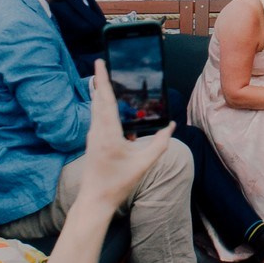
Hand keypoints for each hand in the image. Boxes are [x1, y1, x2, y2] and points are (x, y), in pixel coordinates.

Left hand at [71, 65, 175, 217]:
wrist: (95, 200)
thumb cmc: (118, 183)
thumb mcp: (144, 164)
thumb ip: (159, 144)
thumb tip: (171, 126)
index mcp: (108, 134)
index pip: (106, 100)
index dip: (103, 80)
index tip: (99, 63)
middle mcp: (97, 132)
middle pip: (98, 100)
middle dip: (100, 81)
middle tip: (101, 64)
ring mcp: (92, 137)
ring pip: (96, 109)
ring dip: (100, 94)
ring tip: (104, 80)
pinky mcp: (92, 142)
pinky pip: (97, 119)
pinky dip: (102, 108)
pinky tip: (108, 107)